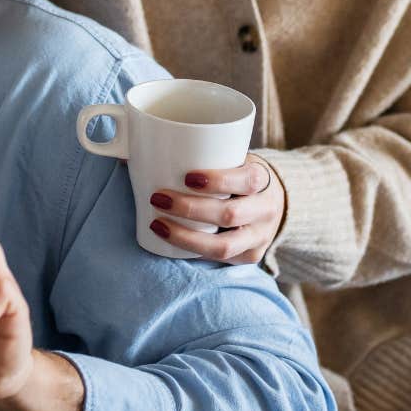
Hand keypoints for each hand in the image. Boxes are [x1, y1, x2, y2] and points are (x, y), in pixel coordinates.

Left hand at [149, 153, 284, 264]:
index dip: (218, 180)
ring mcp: (260, 237)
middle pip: (230, 215)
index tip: (187, 177)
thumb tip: (139, 150)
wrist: (272, 200)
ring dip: (186, 237)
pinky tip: (171, 242)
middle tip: (158, 198)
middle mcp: (266, 210)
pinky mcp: (250, 256)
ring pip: (223, 246)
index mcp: (263, 179)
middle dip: (190, 209)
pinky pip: (219, 259)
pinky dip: (193, 251)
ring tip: (158, 225)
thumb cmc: (239, 175)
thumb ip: (204, 153)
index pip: (246, 180)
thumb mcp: (234, 158)